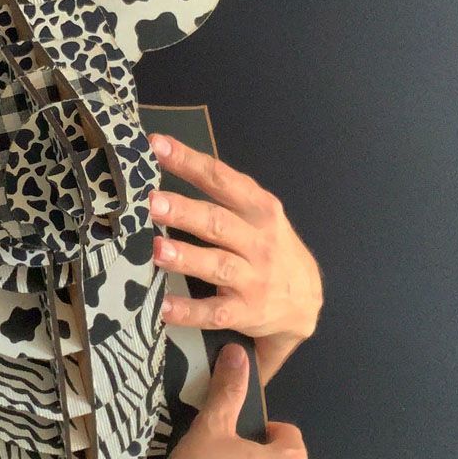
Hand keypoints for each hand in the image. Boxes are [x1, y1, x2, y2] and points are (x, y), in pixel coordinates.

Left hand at [146, 132, 322, 382]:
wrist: (306, 301)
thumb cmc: (269, 248)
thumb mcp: (258, 215)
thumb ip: (221, 195)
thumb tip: (166, 163)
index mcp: (259, 209)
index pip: (221, 179)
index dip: (189, 161)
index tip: (157, 146)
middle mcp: (258, 241)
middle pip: (217, 222)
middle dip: (184, 211)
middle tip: (151, 202)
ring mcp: (253, 278)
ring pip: (217, 265)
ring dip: (186, 257)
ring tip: (155, 250)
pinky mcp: (246, 312)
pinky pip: (215, 312)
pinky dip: (189, 311)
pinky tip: (163, 307)